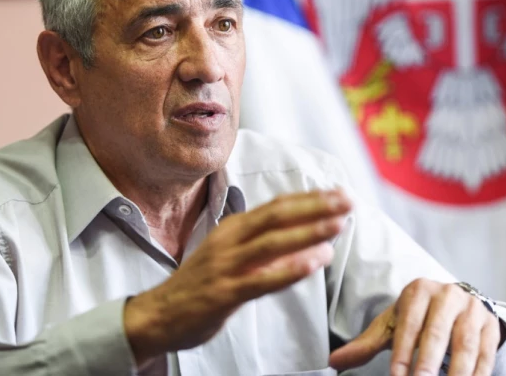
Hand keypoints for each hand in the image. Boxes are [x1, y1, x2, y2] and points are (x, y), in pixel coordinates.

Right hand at [124, 189, 351, 365]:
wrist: (158, 314)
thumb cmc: (199, 284)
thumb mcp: (228, 255)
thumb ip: (259, 245)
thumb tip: (299, 236)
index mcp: (232, 229)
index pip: (276, 206)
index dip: (309, 198)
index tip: (338, 192)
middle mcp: (229, 241)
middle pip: (277, 217)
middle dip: (315, 206)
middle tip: (347, 199)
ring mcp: (226, 266)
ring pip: (272, 243)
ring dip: (307, 232)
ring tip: (338, 225)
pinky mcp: (224, 293)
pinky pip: (262, 279)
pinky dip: (290, 269)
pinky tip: (314, 262)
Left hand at [329, 279, 501, 375]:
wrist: (457, 304)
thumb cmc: (418, 317)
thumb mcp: (393, 324)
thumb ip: (367, 344)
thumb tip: (334, 361)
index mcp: (419, 291)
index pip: (410, 325)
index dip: (403, 354)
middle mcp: (448, 296)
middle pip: (437, 334)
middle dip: (427, 364)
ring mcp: (472, 310)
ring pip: (465, 346)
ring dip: (456, 374)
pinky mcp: (490, 327)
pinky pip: (485, 356)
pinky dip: (477, 375)